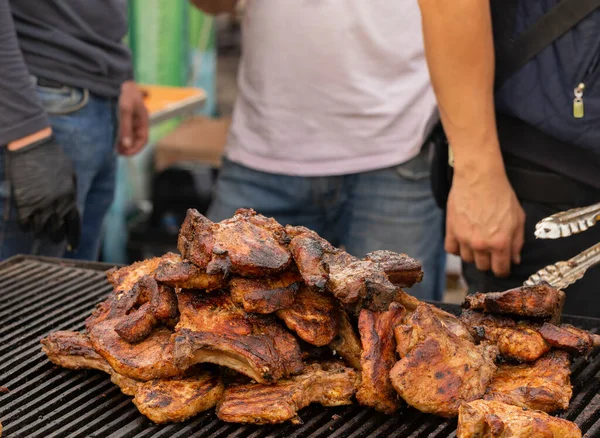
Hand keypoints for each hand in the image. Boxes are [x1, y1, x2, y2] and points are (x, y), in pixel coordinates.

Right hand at [6, 134, 80, 248]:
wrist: (33, 147)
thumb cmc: (53, 158)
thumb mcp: (70, 176)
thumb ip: (71, 193)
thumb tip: (71, 207)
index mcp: (70, 199)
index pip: (74, 226)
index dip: (73, 239)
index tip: (72, 247)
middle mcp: (57, 206)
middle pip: (57, 232)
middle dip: (56, 237)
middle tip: (53, 238)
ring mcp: (39, 206)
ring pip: (39, 231)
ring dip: (39, 233)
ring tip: (39, 232)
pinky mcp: (23, 203)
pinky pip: (24, 224)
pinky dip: (25, 227)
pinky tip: (26, 224)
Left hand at [117, 81, 148, 155]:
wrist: (122, 82)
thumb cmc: (127, 95)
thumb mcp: (125, 110)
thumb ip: (126, 128)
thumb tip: (125, 145)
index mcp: (143, 122)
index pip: (143, 140)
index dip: (136, 148)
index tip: (126, 153)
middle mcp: (139, 123)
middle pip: (137, 140)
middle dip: (129, 148)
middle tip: (119, 153)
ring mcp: (133, 121)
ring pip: (131, 137)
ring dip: (124, 144)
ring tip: (115, 150)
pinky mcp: (126, 119)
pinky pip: (125, 131)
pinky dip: (121, 138)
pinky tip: (114, 141)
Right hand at [445, 161, 524, 276]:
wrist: (479, 177)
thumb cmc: (501, 194)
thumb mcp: (518, 218)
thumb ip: (517, 242)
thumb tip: (515, 260)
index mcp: (500, 243)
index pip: (500, 269)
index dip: (503, 269)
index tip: (503, 265)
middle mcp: (481, 244)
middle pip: (483, 266)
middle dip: (489, 261)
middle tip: (491, 251)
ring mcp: (464, 238)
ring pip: (467, 259)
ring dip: (473, 254)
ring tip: (477, 242)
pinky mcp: (451, 230)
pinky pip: (451, 249)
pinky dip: (457, 248)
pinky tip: (463, 240)